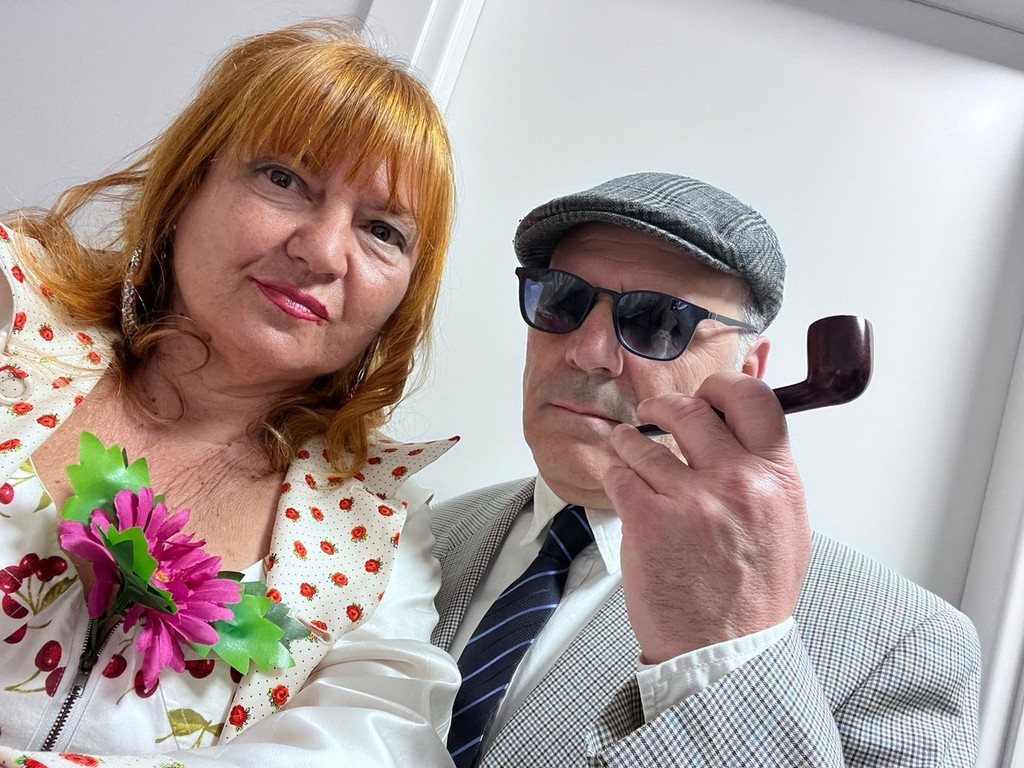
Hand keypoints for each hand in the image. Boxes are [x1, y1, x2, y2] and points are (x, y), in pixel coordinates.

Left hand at [604, 371, 810, 663]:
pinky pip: (621, 473)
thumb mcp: (784, 525)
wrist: (724, 650)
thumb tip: (744, 427)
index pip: (754, 399)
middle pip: (692, 410)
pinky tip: (618, 477)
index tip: (706, 389)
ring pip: (646, 441)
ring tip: (627, 444)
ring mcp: (691, 499)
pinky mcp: (648, 520)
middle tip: (654, 411)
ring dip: (630, 439)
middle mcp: (737, 482)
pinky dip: (615, 470)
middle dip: (665, 405)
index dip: (724, 384)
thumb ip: (767, 473)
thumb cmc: (753, 593)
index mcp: (777, 479)